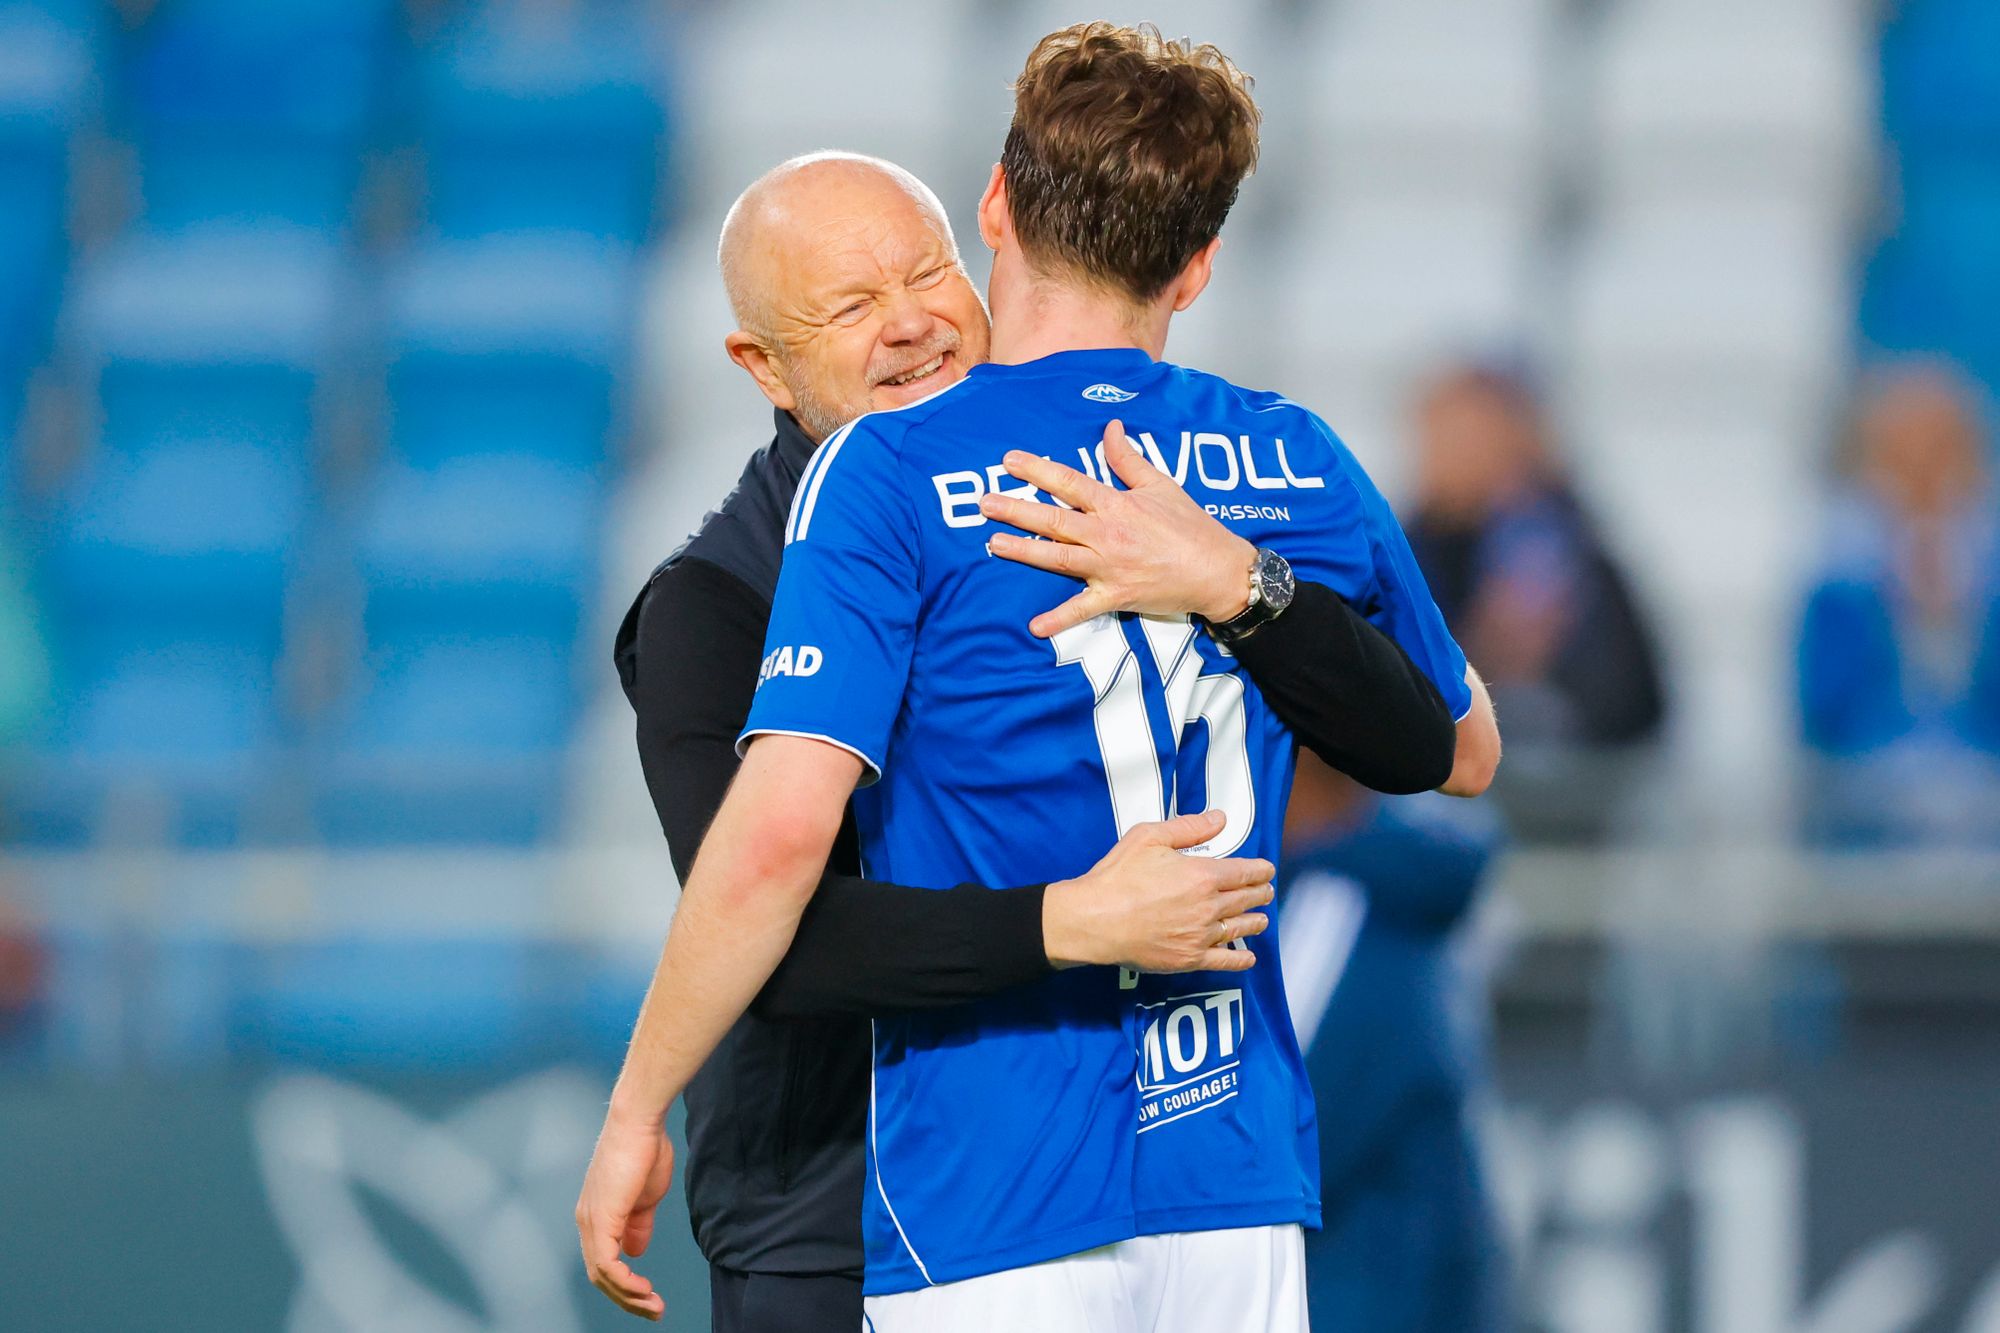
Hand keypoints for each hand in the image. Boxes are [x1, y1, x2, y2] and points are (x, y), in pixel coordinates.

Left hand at [576, 1102, 675, 1320]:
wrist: (639, 1122)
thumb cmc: (644, 1149)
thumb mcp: (646, 1196)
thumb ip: (639, 1224)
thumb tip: (636, 1251)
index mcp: (596, 1215)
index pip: (604, 1262)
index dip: (625, 1284)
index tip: (650, 1295)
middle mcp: (586, 1222)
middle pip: (600, 1276)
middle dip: (628, 1299)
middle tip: (654, 1311)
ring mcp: (591, 1222)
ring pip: (602, 1276)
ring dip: (630, 1297)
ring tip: (654, 1306)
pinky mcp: (600, 1220)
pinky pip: (608, 1265)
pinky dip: (626, 1284)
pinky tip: (643, 1289)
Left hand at [981, 420, 1258, 636]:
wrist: (1217, 569)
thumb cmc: (1190, 526)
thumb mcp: (1161, 484)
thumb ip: (1128, 459)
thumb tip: (1110, 428)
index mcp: (1117, 504)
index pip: (1069, 482)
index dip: (1037, 470)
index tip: (1009, 461)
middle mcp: (1107, 534)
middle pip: (1053, 519)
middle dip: (1016, 509)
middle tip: (984, 502)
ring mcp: (1108, 567)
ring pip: (1058, 557)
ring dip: (1024, 551)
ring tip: (994, 544)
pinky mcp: (1115, 595)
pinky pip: (1082, 609)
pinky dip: (1059, 619)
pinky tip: (1034, 626)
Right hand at [1044, 809, 1275, 973]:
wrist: (1095, 919)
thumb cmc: (1118, 877)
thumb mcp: (1149, 837)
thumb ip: (1188, 827)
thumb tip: (1219, 819)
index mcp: (1202, 875)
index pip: (1244, 873)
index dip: (1260, 871)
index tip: (1266, 870)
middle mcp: (1208, 906)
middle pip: (1246, 900)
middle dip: (1260, 894)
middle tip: (1265, 892)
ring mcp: (1200, 935)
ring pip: (1240, 929)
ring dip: (1254, 922)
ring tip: (1260, 919)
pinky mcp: (1189, 958)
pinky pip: (1224, 960)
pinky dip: (1240, 959)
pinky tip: (1248, 957)